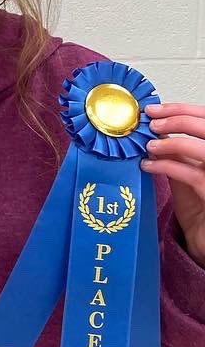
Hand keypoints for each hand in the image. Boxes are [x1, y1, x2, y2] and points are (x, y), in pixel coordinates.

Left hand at [144, 102, 204, 266]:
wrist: (204, 236)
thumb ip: (177, 150)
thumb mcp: (187, 169)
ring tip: (150, 145)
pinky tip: (147, 166)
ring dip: (173, 143)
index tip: (155, 110)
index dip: (183, 110)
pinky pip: (192, 175)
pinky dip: (166, 166)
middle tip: (150, 122)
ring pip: (203, 149)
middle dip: (178, 119)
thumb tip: (154, 128)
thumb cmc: (198, 203)